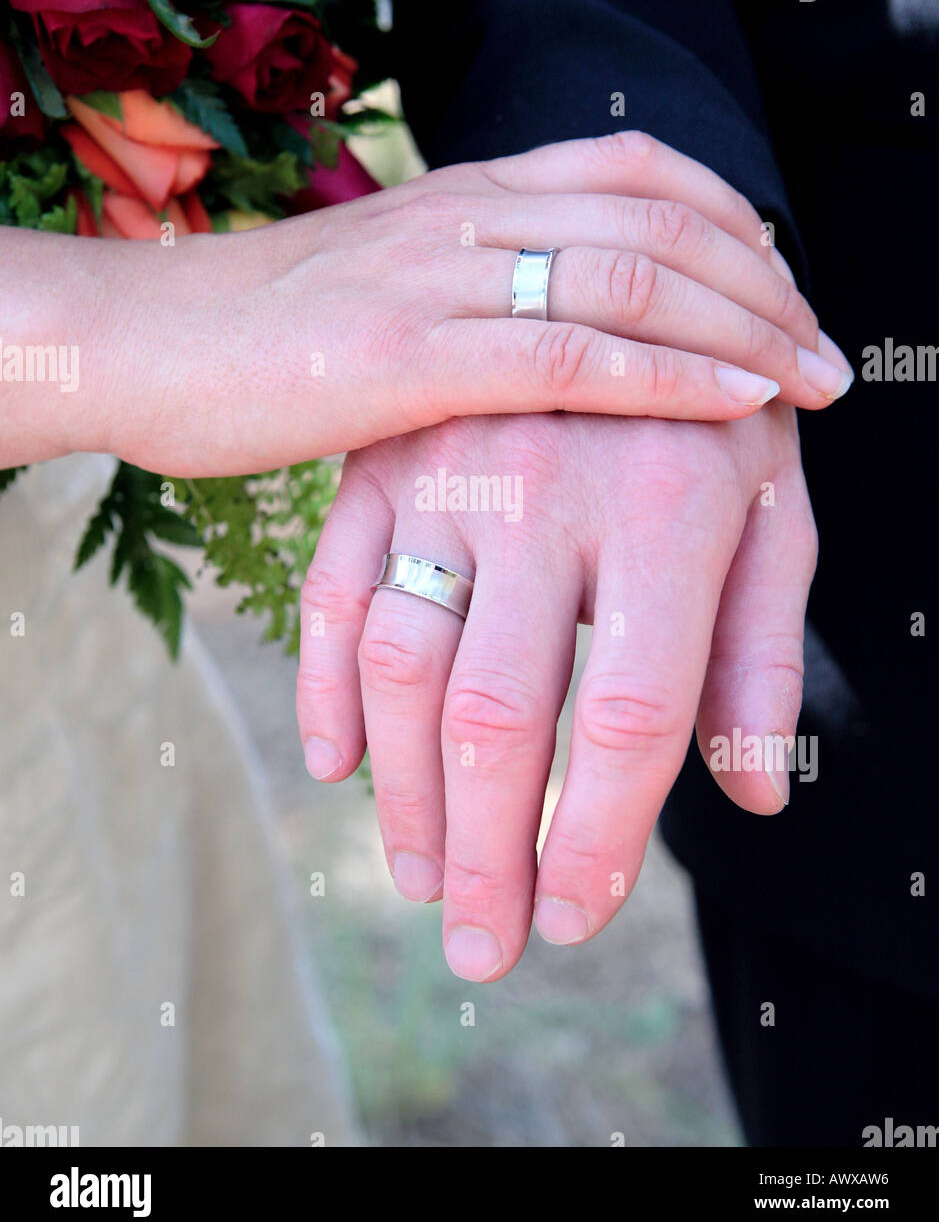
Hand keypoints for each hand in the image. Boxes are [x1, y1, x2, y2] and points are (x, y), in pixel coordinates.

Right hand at [7, 131, 849, 474]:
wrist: (138, 346)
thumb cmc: (254, 336)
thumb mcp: (379, 288)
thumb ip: (467, 289)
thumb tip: (542, 331)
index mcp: (465, 194)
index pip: (637, 167)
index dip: (734, 220)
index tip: (781, 286)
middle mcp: (467, 215)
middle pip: (661, 214)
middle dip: (766, 281)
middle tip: (825, 350)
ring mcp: (441, 278)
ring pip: (636, 274)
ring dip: (746, 325)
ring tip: (810, 380)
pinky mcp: (411, 354)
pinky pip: (573, 352)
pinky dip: (672, 374)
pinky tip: (735, 400)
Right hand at [295, 405, 816, 980]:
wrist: (620, 272)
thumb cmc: (712, 413)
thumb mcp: (771, 513)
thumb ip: (760, 654)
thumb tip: (754, 799)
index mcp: (665, 507)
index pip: (629, 715)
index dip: (600, 838)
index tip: (575, 918)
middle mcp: (547, 487)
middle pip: (498, 713)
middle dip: (489, 853)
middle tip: (482, 949)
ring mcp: (447, 470)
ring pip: (402, 665)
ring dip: (402, 794)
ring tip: (423, 880)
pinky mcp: (379, 462)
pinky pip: (331, 592)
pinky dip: (322, 689)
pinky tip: (335, 769)